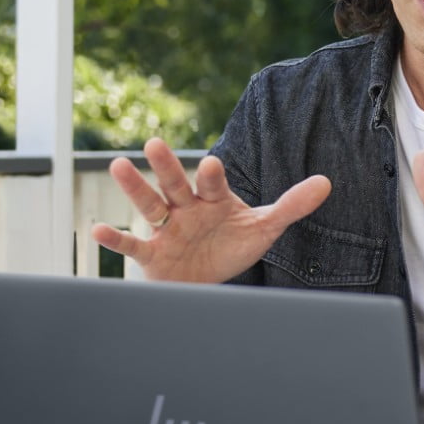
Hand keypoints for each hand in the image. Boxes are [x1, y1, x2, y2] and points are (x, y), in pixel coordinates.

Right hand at [91, 138, 330, 282]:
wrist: (207, 281)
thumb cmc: (232, 247)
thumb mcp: (264, 229)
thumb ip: (291, 205)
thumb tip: (327, 182)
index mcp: (213, 199)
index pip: (213, 183)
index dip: (212, 176)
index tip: (211, 164)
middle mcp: (186, 208)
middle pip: (175, 184)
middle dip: (166, 167)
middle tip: (155, 143)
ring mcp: (166, 229)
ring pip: (148, 204)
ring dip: (134, 187)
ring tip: (118, 165)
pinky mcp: (151, 253)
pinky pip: (132, 244)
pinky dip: (115, 238)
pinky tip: (97, 230)